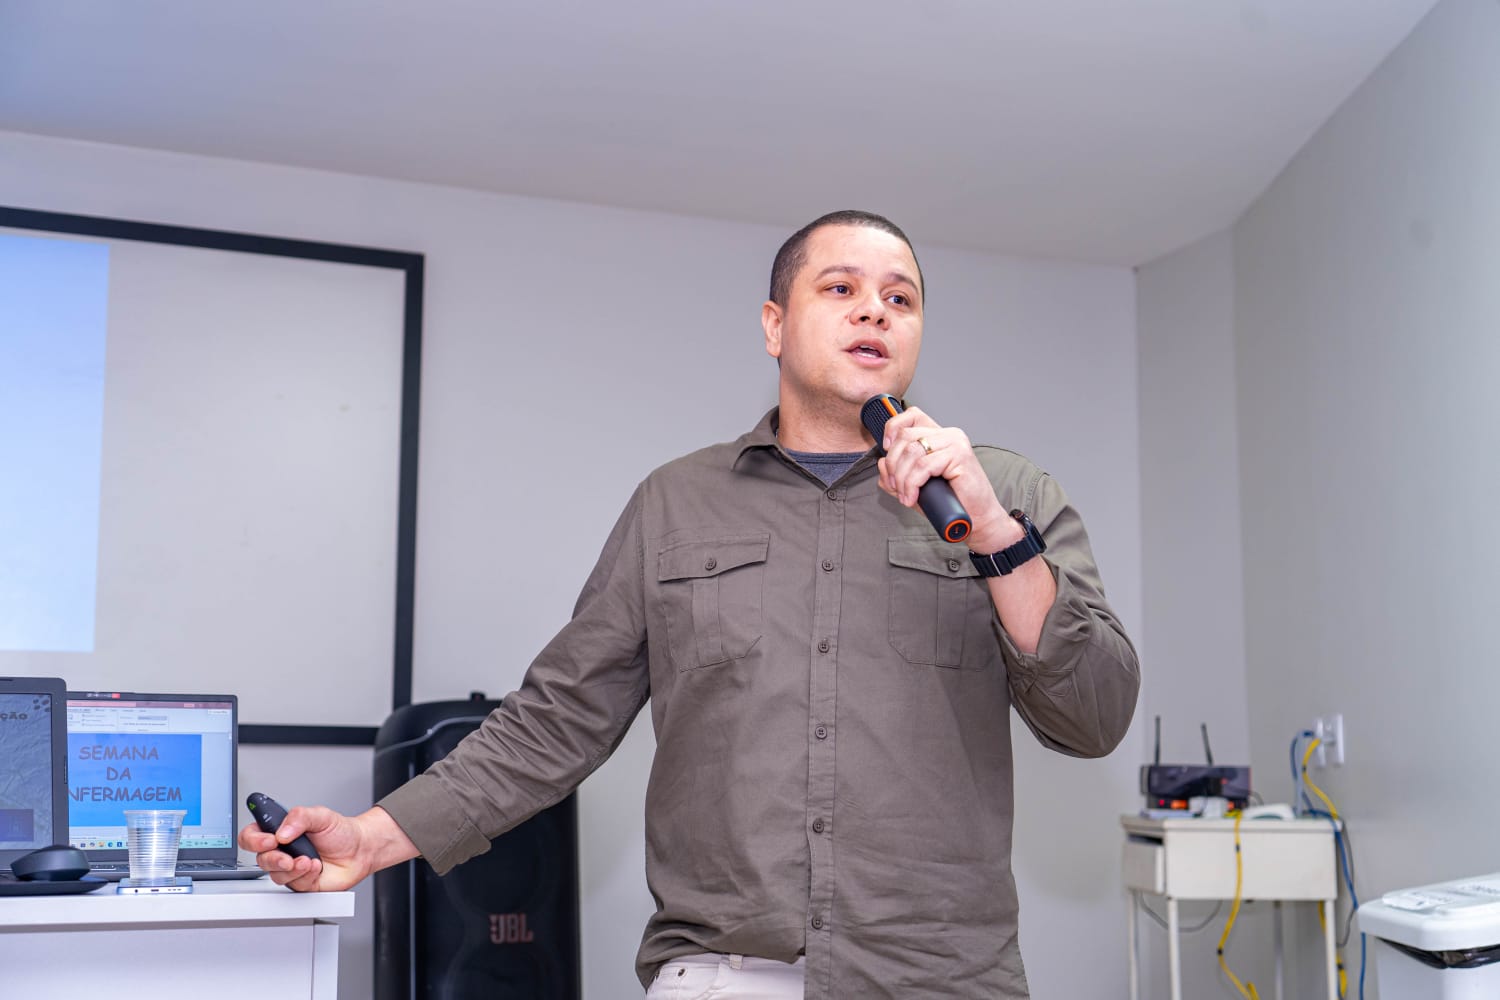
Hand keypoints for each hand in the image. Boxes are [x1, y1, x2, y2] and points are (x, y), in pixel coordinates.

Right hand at [238, 804, 409, 892]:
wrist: (361, 849)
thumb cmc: (340, 832)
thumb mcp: (321, 815)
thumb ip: (299, 817)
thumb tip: (282, 831)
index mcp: (281, 831)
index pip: (253, 836)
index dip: (254, 840)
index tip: (268, 840)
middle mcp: (283, 851)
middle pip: (261, 859)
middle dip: (273, 859)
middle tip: (287, 857)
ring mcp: (291, 868)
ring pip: (276, 875)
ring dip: (292, 869)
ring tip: (309, 860)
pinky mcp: (302, 883)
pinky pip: (294, 885)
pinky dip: (306, 876)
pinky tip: (317, 867)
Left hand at [875, 405, 1014, 552]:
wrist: (975, 518)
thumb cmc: (949, 501)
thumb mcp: (915, 485)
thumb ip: (897, 473)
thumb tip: (881, 463)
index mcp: (939, 436)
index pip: (912, 416)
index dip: (893, 428)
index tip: (885, 449)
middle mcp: (948, 435)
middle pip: (906, 436)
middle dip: (893, 464)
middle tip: (894, 485)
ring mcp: (955, 443)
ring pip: (912, 452)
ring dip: (901, 478)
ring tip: (905, 495)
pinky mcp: (959, 455)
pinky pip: (923, 466)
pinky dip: (912, 484)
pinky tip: (912, 497)